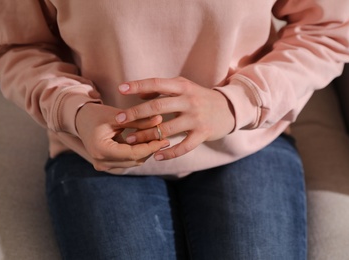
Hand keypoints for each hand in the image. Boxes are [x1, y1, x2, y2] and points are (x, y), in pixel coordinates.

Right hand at [76, 102, 168, 171]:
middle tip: (165, 138)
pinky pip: (127, 161)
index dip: (150, 147)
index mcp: (101, 150)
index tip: (165, 139)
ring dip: (146, 152)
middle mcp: (101, 162)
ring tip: (158, 139)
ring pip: (132, 162)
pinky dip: (138, 152)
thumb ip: (138, 120)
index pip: (132, 153)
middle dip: (150, 149)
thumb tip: (160, 120)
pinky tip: (147, 142)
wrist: (79, 120)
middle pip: (134, 160)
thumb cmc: (96, 114)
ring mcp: (103, 165)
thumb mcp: (117, 116)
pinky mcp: (107, 165)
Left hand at [115, 77, 234, 160]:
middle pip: (158, 107)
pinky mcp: (203, 134)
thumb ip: (163, 89)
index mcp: (183, 86)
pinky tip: (156, 156)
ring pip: (166, 129)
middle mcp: (189, 101)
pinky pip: (183, 146)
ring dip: (146, 136)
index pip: (157, 83)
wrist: (230, 109)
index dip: (138, 85)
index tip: (121, 89)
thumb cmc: (200, 97)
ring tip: (130, 140)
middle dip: (136, 113)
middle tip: (118, 119)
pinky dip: (169, 152)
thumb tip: (140, 93)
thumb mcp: (184, 87)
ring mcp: (196, 118)